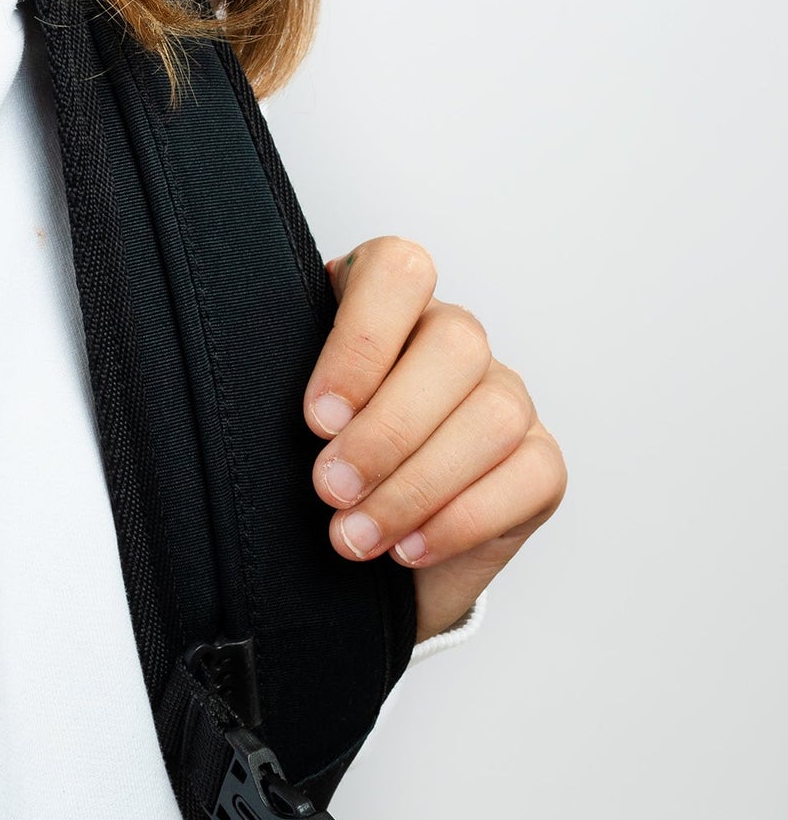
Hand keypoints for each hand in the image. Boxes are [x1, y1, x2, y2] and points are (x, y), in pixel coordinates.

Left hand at [303, 236, 565, 641]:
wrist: (362, 544)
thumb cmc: (321, 457)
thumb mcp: (293, 416)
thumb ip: (296, 393)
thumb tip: (281, 416)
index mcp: (386, 300)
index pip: (398, 271)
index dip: (362, 340)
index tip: (318, 416)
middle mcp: (454, 337)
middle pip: (454, 345)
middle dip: (386, 430)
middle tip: (330, 488)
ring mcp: (505, 395)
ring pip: (493, 415)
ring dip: (417, 485)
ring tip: (355, 534)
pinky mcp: (538, 462)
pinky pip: (528, 474)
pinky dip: (462, 520)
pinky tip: (408, 548)